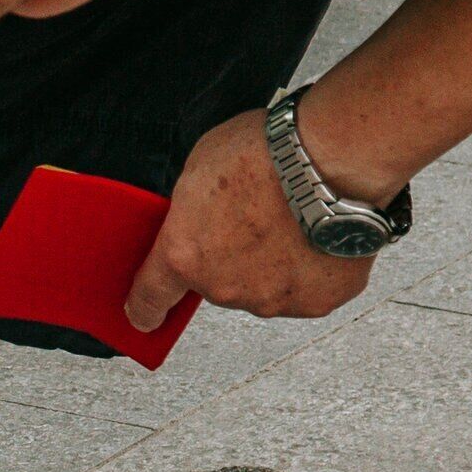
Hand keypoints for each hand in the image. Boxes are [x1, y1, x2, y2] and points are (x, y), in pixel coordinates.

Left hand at [124, 108, 375, 327]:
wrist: (328, 163)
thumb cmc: (266, 155)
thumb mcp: (199, 169)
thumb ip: (192, 210)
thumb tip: (200, 219)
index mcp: (184, 255)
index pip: (150, 297)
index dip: (144, 308)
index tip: (143, 317)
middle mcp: (223, 287)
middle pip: (219, 283)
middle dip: (231, 257)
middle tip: (254, 218)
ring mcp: (271, 299)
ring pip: (265, 288)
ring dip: (273, 263)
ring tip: (294, 219)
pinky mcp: (316, 300)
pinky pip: (309, 289)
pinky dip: (314, 267)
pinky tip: (321, 233)